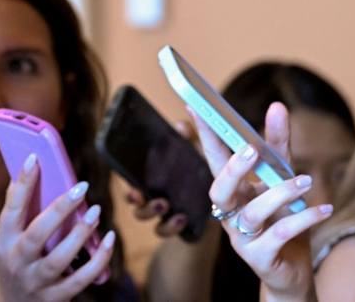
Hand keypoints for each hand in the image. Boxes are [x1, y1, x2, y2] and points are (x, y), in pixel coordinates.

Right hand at [0, 154, 114, 301]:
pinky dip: (97, 260)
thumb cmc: (12, 263)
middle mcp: (17, 261)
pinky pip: (80, 279)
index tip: (34, 158)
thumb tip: (21, 174)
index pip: (12, 209)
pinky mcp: (55, 297)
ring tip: (95, 211)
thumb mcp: (5, 240)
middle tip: (80, 187)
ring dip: (80, 233)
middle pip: (38, 233)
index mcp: (3, 241)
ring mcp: (36, 281)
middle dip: (59, 208)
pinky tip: (108, 239)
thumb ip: (14, 212)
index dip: (22, 184)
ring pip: (59, 258)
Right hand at [126, 121, 200, 237]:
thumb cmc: (202, 174)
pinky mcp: (178, 225)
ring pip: (146, 216)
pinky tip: (181, 218)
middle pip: (135, 203)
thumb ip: (189, 140)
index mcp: (154, 182)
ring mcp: (165, 214)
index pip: (134, 185)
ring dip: (150, 211)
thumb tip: (181, 125)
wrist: (224, 203)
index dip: (130, 188)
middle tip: (141, 194)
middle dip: (136, 200)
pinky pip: (165, 230)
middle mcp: (155, 199)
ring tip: (164, 204)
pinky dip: (170, 226)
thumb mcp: (197, 154)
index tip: (134, 187)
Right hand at [192, 102, 330, 301]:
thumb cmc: (281, 222)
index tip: (197, 107)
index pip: (213, 158)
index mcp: (233, 191)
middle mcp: (230, 213)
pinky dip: (302, 220)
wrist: (291, 271)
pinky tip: (322, 209)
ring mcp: (241, 237)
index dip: (204, 135)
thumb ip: (278, 146)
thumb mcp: (282, 180)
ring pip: (251, 214)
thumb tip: (277, 106)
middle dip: (233, 168)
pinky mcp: (259, 258)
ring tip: (306, 181)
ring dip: (279, 195)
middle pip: (219, 189)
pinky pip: (278, 235)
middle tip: (253, 149)